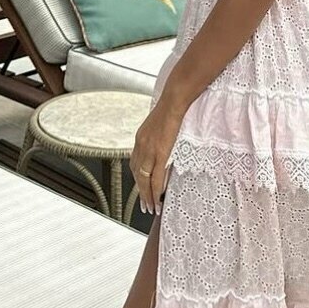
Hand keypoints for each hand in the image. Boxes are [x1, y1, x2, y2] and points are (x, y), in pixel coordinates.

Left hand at [131, 99, 184, 214]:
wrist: (174, 100)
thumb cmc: (171, 108)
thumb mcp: (159, 125)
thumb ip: (157, 138)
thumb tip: (162, 146)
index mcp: (140, 139)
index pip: (134, 165)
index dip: (137, 180)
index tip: (141, 190)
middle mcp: (141, 145)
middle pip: (137, 175)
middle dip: (140, 193)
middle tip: (144, 206)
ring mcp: (149, 149)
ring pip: (144, 179)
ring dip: (147, 195)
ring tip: (151, 207)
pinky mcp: (160, 152)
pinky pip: (156, 176)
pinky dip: (156, 189)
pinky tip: (158, 198)